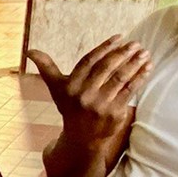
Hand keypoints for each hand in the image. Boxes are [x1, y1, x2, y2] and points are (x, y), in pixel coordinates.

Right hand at [27, 36, 148, 140]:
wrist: (81, 139)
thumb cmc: (70, 107)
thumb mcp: (56, 88)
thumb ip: (46, 67)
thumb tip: (30, 51)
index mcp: (71, 85)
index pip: (90, 60)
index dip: (105, 47)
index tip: (120, 37)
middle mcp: (84, 94)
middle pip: (106, 68)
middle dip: (123, 54)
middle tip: (136, 44)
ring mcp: (100, 105)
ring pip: (120, 78)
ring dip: (135, 64)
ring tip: (145, 53)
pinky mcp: (114, 113)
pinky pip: (129, 91)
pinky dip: (140, 78)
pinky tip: (147, 68)